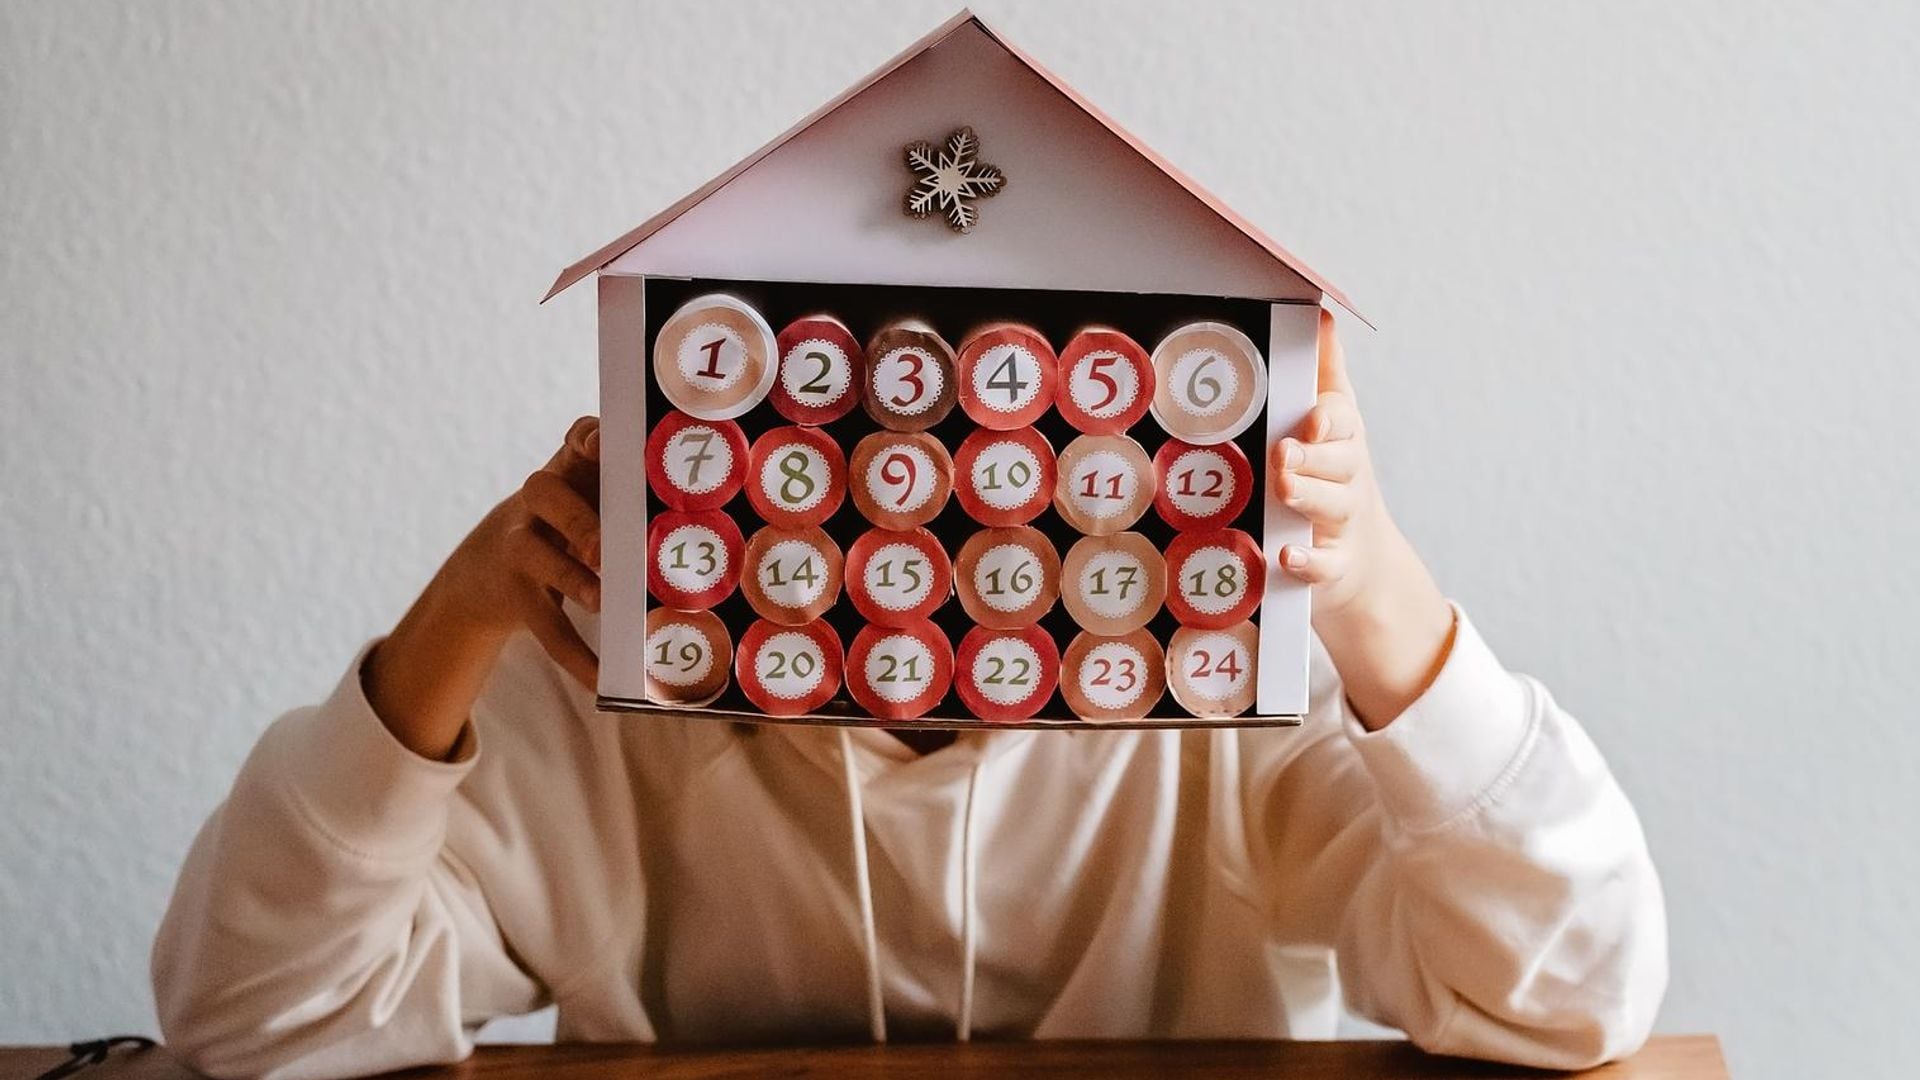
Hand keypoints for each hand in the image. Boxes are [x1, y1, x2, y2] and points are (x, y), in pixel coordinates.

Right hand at [364, 417, 602, 758]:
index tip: (605, 445)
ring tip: (603, 601)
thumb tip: (701, 501)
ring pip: (535, 555)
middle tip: (605, 545)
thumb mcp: (589, 495)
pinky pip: (544, 625)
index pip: (576, 439)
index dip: (590, 438)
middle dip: (577, 516)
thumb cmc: (568, 524)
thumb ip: (632, 487)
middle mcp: (536, 501)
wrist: (484, 569)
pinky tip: (602, 679)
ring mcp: (518, 545)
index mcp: (568, 470)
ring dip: (571, 578)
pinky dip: (575, 655)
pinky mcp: (515, 594)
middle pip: (544, 491)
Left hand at [1269, 313, 1453, 728]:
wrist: (1364, 568)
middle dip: (1313, 456)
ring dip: (1308, 496)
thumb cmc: (1335, 483)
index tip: (1311, 417)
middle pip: (1339, 463)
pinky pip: (1323, 566)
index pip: (1342, 423)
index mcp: (1343, 443)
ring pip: (1330, 507)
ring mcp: (1342, 525)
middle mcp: (1347, 480)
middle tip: (1285, 450)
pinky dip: (1307, 562)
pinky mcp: (1333, 568)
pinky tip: (1286, 555)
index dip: (1327, 420)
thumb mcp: (1336, 428)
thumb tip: (1321, 313)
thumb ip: (1326, 374)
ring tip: (1283, 487)